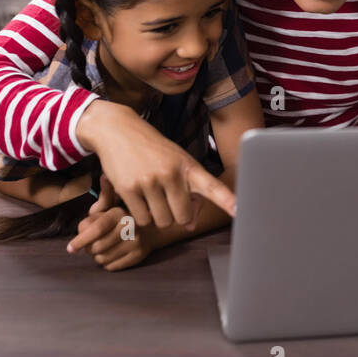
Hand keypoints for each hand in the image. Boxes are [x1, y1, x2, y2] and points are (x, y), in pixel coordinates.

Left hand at [66, 202, 155, 271]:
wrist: (152, 228)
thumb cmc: (121, 219)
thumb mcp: (109, 208)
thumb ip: (97, 207)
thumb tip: (96, 195)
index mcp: (119, 213)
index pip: (97, 229)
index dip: (81, 240)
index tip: (70, 248)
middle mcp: (130, 227)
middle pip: (97, 247)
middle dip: (88, 248)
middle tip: (91, 244)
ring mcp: (136, 242)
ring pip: (102, 258)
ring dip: (97, 256)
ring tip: (102, 248)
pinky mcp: (138, 256)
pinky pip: (111, 266)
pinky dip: (107, 263)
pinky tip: (112, 254)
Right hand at [75, 101, 234, 228]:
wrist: (118, 130)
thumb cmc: (153, 151)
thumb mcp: (176, 163)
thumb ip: (188, 193)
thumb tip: (190, 226)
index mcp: (188, 165)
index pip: (211, 185)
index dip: (226, 199)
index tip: (239, 210)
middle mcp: (171, 173)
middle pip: (183, 217)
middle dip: (177, 215)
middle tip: (168, 200)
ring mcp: (150, 181)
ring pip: (162, 221)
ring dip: (158, 216)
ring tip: (152, 196)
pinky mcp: (128, 188)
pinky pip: (142, 219)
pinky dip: (141, 215)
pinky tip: (138, 197)